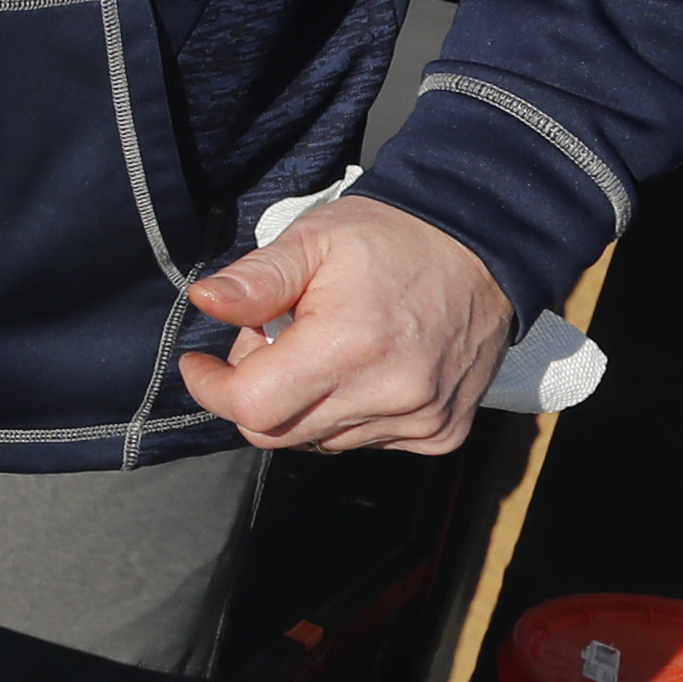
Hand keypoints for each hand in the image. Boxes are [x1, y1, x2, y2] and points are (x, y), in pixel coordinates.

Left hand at [173, 197, 513, 455]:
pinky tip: (359, 370)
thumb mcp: (314, 240)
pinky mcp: (441, 433)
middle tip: (268, 340)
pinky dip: (345, 415)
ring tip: (320, 347)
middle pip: (278, 431)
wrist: (484, 250)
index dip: (212, 388)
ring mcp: (420, 421)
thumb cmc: (392, 239)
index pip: (252, 407)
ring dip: (301, 403)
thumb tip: (206, 301)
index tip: (198, 365)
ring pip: (319, 440)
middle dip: (253, 391)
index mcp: (349, 347)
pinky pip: (365, 442)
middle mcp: (389, 396)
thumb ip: (257, 279)